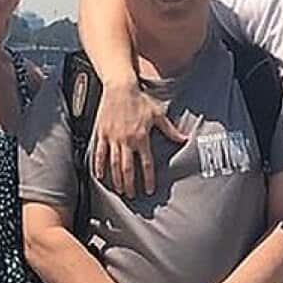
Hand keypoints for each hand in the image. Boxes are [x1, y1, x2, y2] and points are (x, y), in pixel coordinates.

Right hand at [92, 79, 186, 197]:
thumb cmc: (140, 99)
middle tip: (132, 195)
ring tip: (119, 190)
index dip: (148, 179)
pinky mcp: (102, 133)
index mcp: (142, 138)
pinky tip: (100, 176)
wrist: (120, 87)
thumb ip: (170, 130)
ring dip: (116, 179)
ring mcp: (113, 138)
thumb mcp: (158, 114)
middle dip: (130, 184)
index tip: (149, 190)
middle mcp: (127, 140)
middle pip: (128, 168)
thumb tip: (184, 139)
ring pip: (114, 164)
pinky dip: (99, 165)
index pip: (146, 164)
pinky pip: (99, 153)